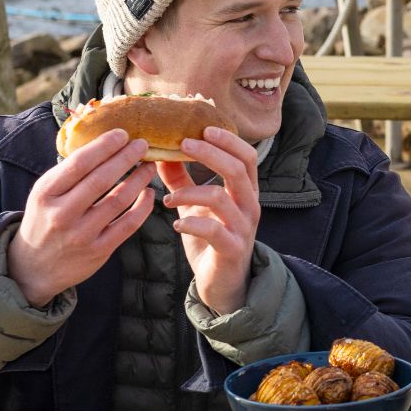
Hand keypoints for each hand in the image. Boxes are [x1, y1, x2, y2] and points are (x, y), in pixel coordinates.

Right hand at [7, 129, 155, 306]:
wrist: (33, 267)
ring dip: (139, 180)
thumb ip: (69, 172)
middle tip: (143, 144)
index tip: (122, 134)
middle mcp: (62, 214)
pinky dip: (143, 207)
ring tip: (149, 166)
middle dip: (125, 158)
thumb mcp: (44, 193)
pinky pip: (128, 225)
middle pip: (101, 180)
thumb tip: (103, 141)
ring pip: (118, 201)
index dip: (104, 146)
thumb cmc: (44, 219)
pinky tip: (149, 193)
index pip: (78, 164)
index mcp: (46, 193)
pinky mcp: (99, 251)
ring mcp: (81, 234)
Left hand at [157, 127, 261, 315]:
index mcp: (244, 191)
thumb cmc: (211, 238)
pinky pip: (213, 230)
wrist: (223, 283)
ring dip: (189, 192)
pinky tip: (175, 224)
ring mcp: (243, 228)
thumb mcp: (196, 205)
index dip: (228, 139)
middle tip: (184, 143)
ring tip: (168, 199)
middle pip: (238, 169)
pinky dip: (191, 223)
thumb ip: (182, 180)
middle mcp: (249, 205)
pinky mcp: (232, 249)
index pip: (246, 156)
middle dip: (210, 153)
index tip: (203, 127)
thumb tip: (160, 151)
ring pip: (221, 197)